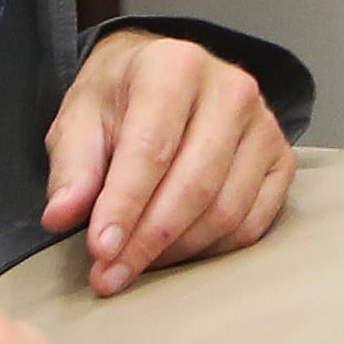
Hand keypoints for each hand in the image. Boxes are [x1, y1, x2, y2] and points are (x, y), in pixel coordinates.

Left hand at [44, 28, 294, 295]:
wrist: (164, 76)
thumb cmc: (120, 98)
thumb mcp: (79, 119)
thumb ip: (72, 168)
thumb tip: (62, 216)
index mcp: (174, 67)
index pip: (151, 150)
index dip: (124, 207)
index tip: (100, 251)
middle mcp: (230, 89)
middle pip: (195, 185)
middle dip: (148, 240)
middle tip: (111, 276)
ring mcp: (264, 124)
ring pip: (227, 209)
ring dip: (178, 250)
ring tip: (137, 264)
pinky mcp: (282, 157)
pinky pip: (254, 221)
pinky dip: (214, 249)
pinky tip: (177, 251)